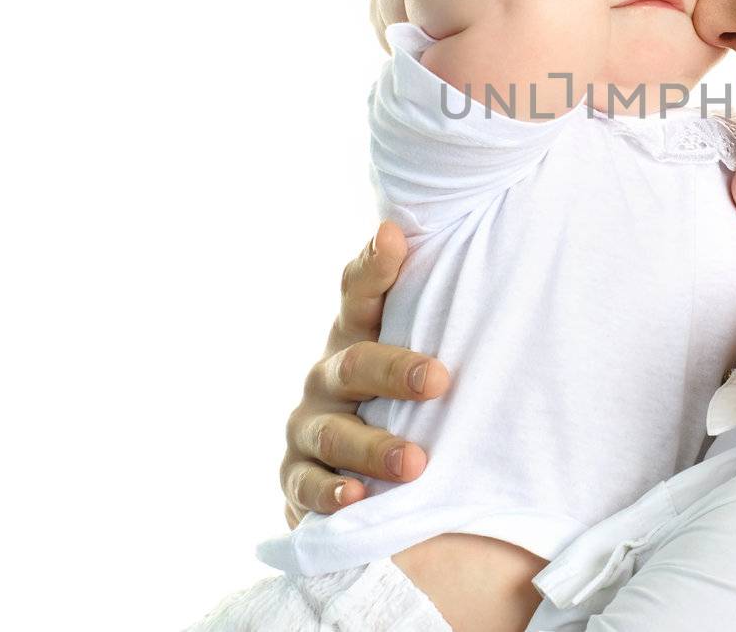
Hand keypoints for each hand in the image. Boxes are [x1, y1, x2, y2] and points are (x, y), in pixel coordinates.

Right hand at [280, 220, 450, 527]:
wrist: (361, 474)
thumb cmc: (401, 399)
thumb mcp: (416, 348)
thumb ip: (427, 305)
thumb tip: (425, 237)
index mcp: (358, 337)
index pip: (359, 293)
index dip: (375, 266)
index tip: (394, 239)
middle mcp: (327, 377)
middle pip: (355, 364)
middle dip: (395, 371)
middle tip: (439, 380)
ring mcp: (308, 427)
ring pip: (333, 432)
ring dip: (373, 446)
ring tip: (414, 462)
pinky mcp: (296, 478)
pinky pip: (306, 487)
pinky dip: (330, 494)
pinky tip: (356, 498)